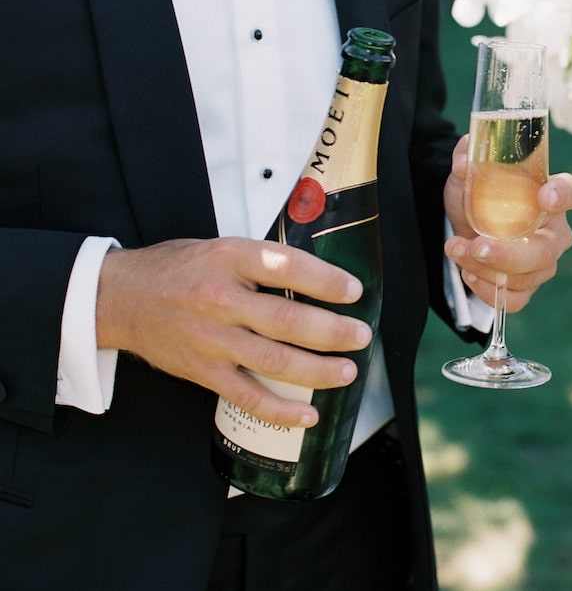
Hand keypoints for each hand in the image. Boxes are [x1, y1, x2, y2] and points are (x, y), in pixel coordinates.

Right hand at [96, 237, 370, 427]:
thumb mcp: (222, 248)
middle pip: (286, 320)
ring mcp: (211, 339)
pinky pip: (247, 395)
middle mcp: (220, 299)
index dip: (325, 280)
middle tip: (361, 336)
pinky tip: (307, 415)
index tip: (354, 290)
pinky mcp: (203, 371)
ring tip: (347, 372)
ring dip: (318, 371)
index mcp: (229, 260)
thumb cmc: (179, 270)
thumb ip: (264, 262)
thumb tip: (322, 277)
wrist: (120, 297)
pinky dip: (280, 409)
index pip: (286, 267)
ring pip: (274, 361)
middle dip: (332, 332)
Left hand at [444, 135, 571, 311]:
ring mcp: (543, 263)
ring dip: (486, 268)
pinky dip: (489, 291)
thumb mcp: (468, 175)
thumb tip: (462, 162)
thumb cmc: (479, 196)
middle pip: (546, 250)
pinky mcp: (527, 286)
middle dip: (510, 254)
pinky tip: (469, 274)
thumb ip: (466, 161)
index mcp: (549, 195)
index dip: (563, 195)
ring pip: (527, 277)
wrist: (467, 225)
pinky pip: (517, 300)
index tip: (545, 196)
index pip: (571, 192)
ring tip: (456, 249)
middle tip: (477, 245)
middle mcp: (554, 232)